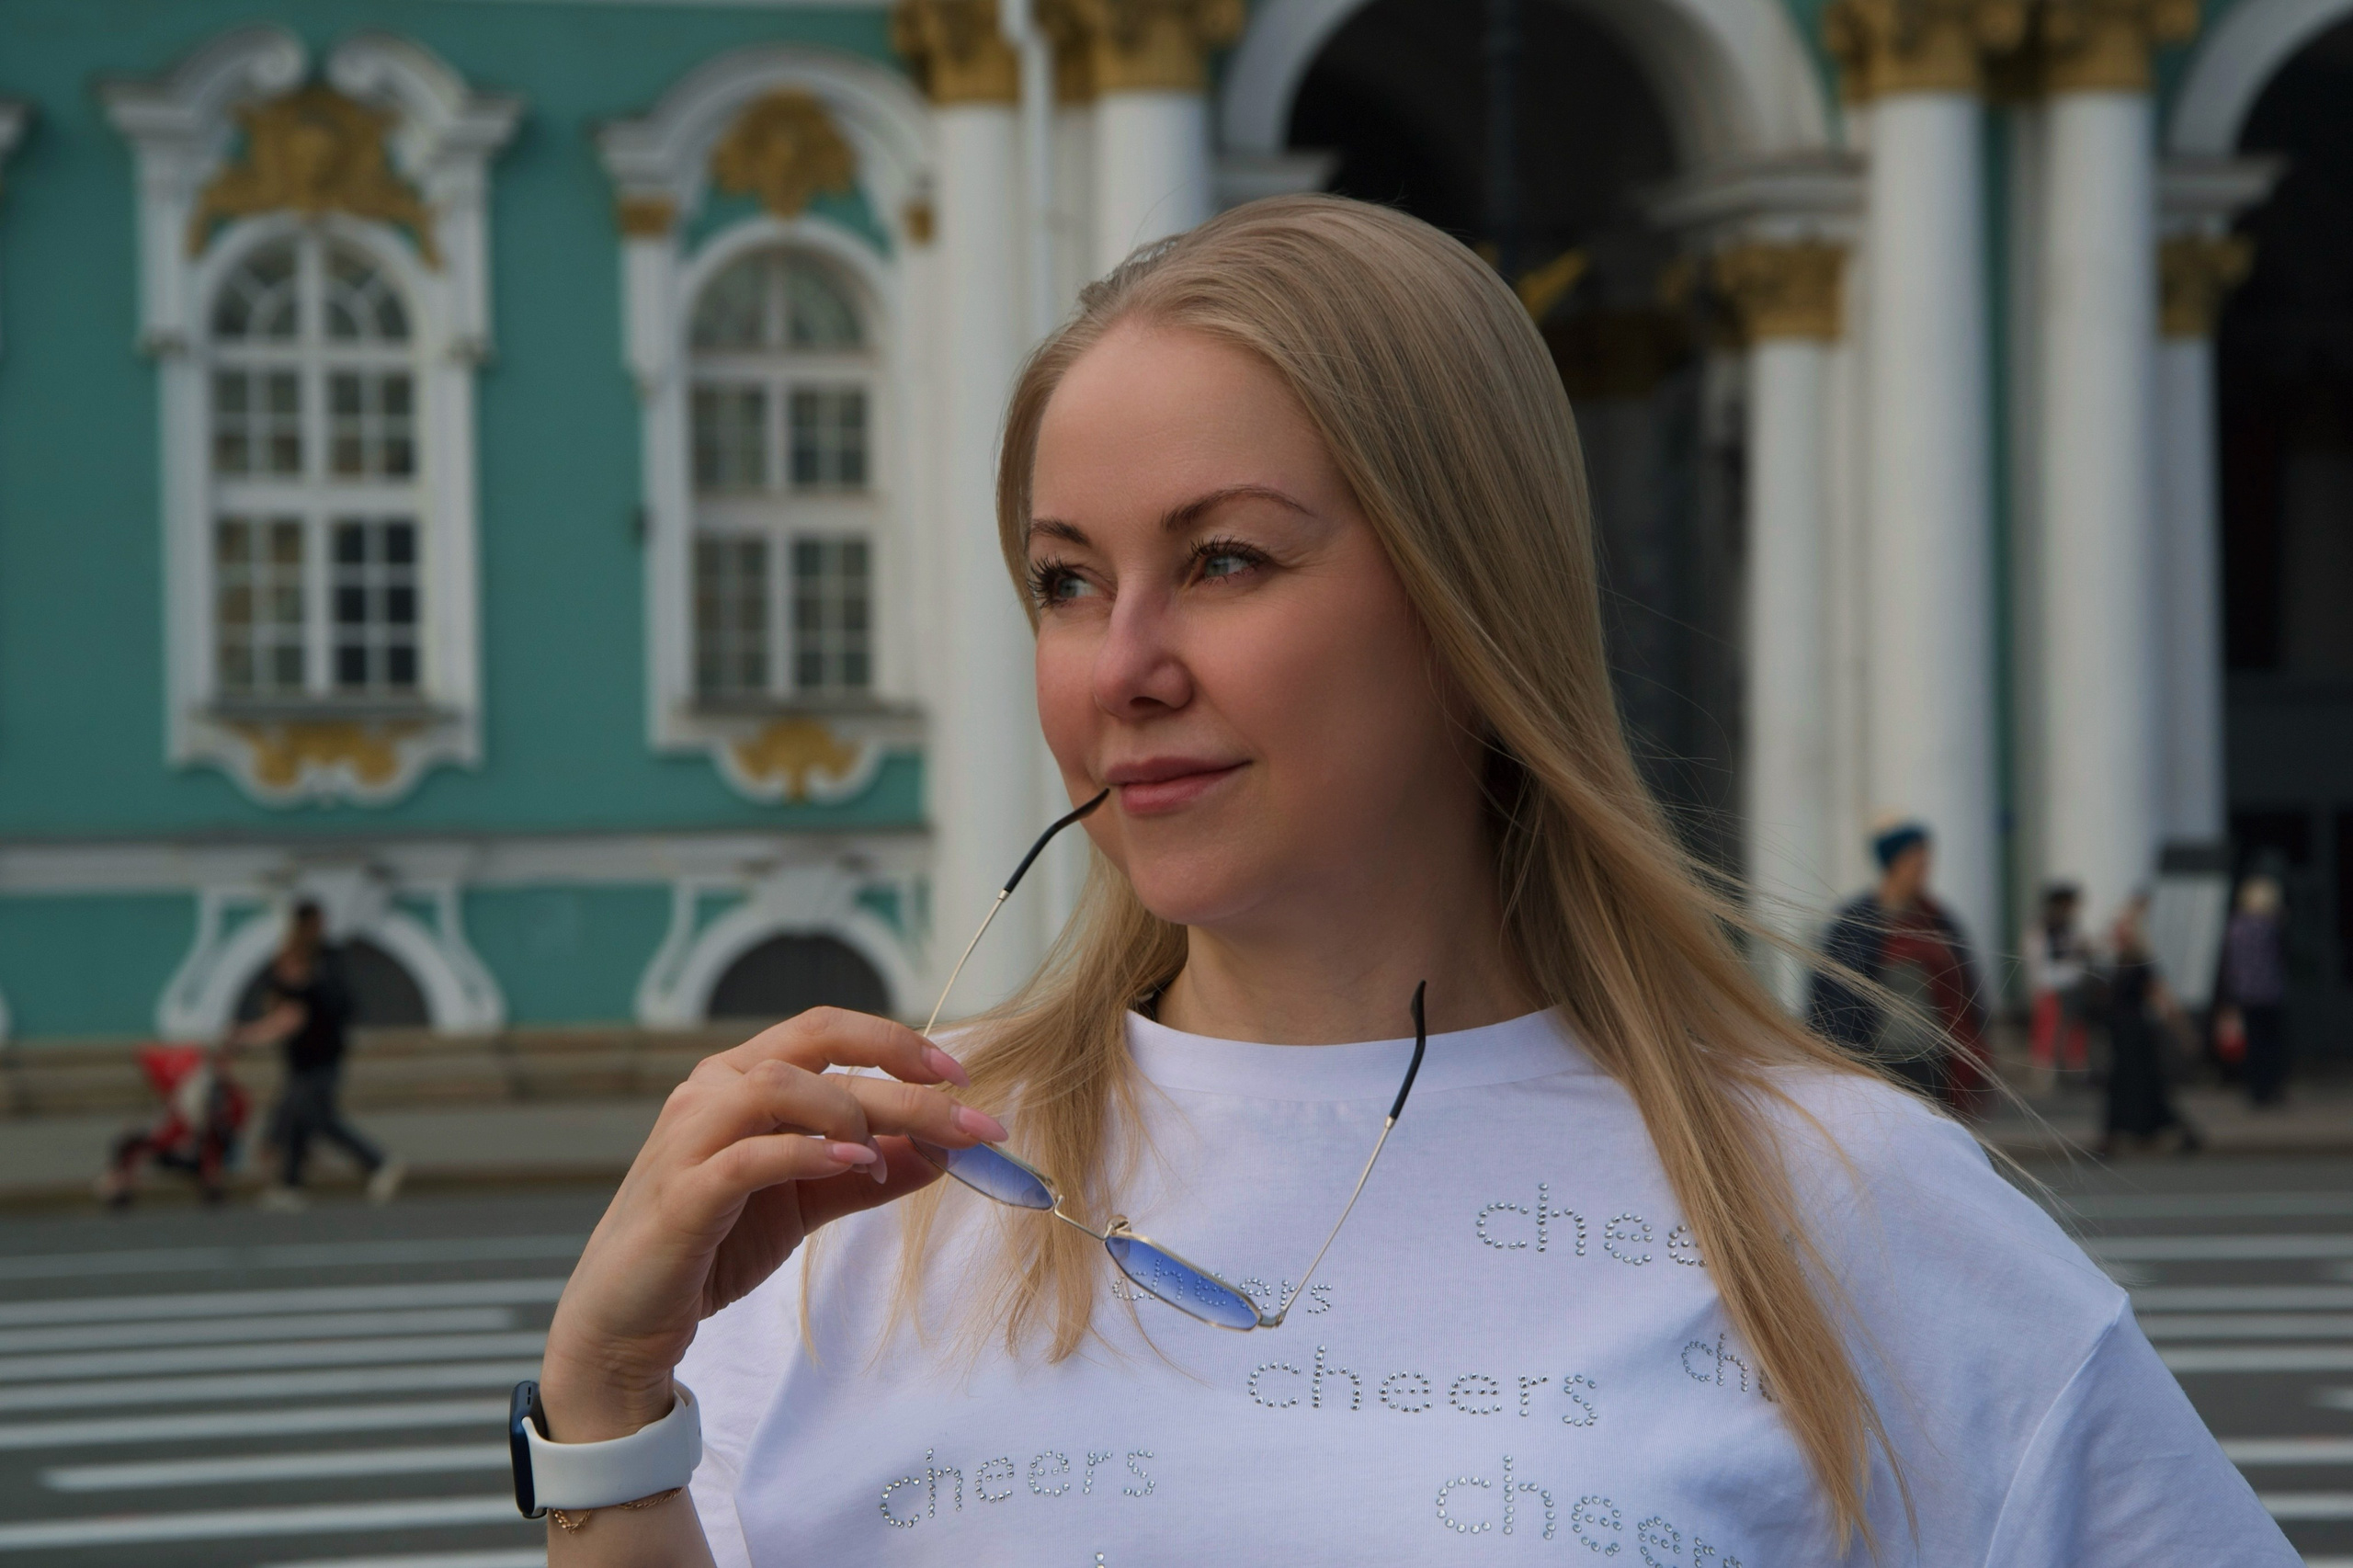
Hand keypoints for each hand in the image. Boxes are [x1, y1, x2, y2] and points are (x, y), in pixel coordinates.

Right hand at [538, 1008, 1004, 1440]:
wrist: (628, 1319)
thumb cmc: (712, 1246)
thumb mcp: (807, 1203)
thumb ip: (869, 1173)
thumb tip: (946, 1152)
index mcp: (740, 1078)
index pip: (827, 1029)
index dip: (898, 1043)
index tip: (962, 1079)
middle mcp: (712, 1090)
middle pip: (817, 1047)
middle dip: (904, 1076)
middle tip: (970, 1117)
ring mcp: (691, 1137)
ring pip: (781, 1086)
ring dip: (852, 1114)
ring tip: (887, 1162)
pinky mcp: (682, 1193)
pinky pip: (750, 1155)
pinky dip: (809, 1153)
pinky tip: (856, 1165)